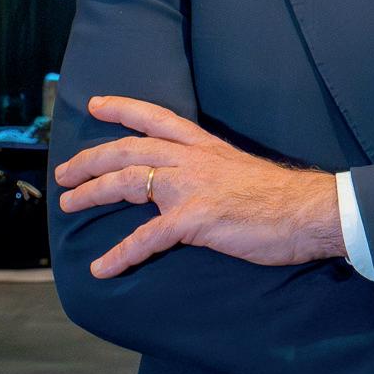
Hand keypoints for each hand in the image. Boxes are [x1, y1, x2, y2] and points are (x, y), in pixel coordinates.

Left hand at [53, 96, 342, 276]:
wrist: (310, 210)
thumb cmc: (281, 198)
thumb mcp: (238, 171)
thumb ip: (210, 173)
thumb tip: (193, 188)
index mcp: (204, 146)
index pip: (156, 118)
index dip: (123, 108)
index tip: (96, 104)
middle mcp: (192, 159)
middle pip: (128, 148)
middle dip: (91, 158)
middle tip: (64, 171)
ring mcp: (192, 187)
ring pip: (128, 181)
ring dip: (92, 193)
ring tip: (69, 205)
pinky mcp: (196, 219)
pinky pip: (147, 237)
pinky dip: (119, 254)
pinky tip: (102, 268)